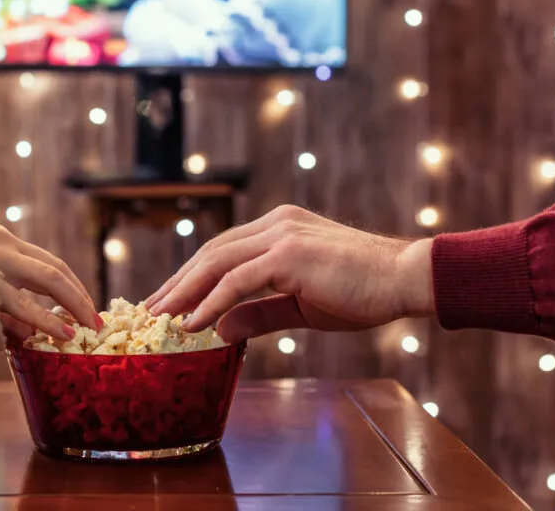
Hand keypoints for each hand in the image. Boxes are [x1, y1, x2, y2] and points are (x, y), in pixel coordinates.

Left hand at [0, 225, 99, 341]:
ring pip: (51, 262)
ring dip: (74, 286)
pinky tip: (71, 291)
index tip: (73, 336)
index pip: (24, 305)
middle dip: (77, 300)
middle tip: (96, 322)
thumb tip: (35, 334)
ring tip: (89, 309)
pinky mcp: (1, 234)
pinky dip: (57, 275)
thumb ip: (6, 326)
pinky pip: (38, 256)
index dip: (51, 323)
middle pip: (49, 276)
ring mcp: (0, 240)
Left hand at [145, 206, 434, 342]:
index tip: (166, 301)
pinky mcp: (288, 255)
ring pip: (216, 263)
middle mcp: (275, 224)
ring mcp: (281, 235)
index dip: (190, 276)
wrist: (406, 279)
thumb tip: (220, 330)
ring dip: (183, 292)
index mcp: (279, 228)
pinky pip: (237, 281)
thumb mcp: (300, 307)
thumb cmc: (362, 292)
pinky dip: (210, 302)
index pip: (222, 251)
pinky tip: (190, 323)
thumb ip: (258, 314)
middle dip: (176, 283)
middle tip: (148, 310)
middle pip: (210, 253)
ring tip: (158, 318)